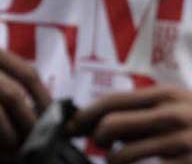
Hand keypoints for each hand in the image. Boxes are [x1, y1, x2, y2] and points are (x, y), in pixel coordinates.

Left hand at [70, 86, 191, 163]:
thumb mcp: (177, 108)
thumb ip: (143, 113)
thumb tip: (95, 124)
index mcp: (167, 95)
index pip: (112, 101)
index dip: (85, 114)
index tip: (72, 126)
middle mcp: (173, 114)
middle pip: (111, 124)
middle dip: (96, 138)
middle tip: (98, 145)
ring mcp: (183, 141)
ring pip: (124, 153)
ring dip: (113, 160)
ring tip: (116, 162)